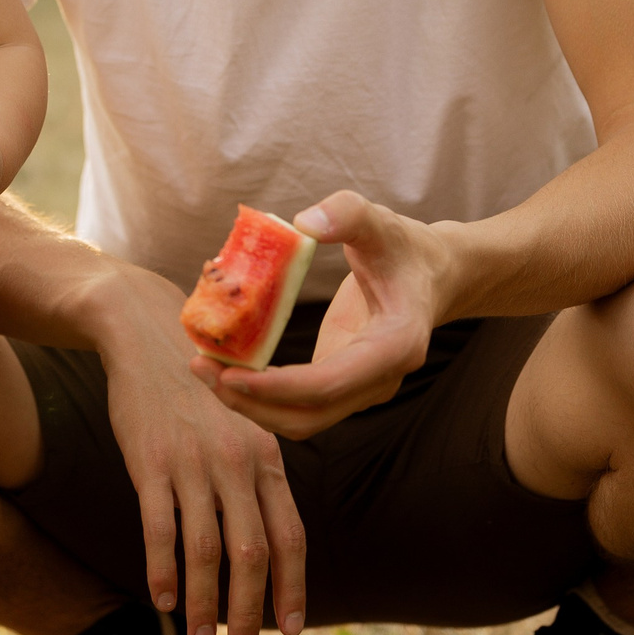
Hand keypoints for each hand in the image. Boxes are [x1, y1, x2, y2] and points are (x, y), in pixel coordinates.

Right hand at [94, 274, 306, 634]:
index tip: (293, 629)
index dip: (292, 587)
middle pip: (252, 553)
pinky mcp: (150, 461)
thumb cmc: (196, 387)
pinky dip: (162, 570)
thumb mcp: (242, 423)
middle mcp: (235, 461)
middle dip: (248, 612)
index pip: (290, 535)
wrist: (144, 332)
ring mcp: (192, 462)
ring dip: (204, 604)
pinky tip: (162, 598)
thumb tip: (268, 540)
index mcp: (265, 455)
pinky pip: (159, 528)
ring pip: (206, 550)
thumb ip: (257, 475)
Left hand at [195, 190, 443, 439]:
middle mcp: (381, 380)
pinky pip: (298, 403)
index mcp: (396, 345)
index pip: (331, 384)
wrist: (432, 274)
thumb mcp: (380, 221)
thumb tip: (302, 223)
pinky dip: (260, 393)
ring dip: (250, 404)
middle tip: (201, 367)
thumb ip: (347, 214)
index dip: (280, 387)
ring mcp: (362, 389)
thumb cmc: (404, 247)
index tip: (232, 375)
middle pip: (310, 415)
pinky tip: (227, 364)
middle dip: (252, 402)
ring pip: (301, 419)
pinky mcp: (342, 385)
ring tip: (204, 366)